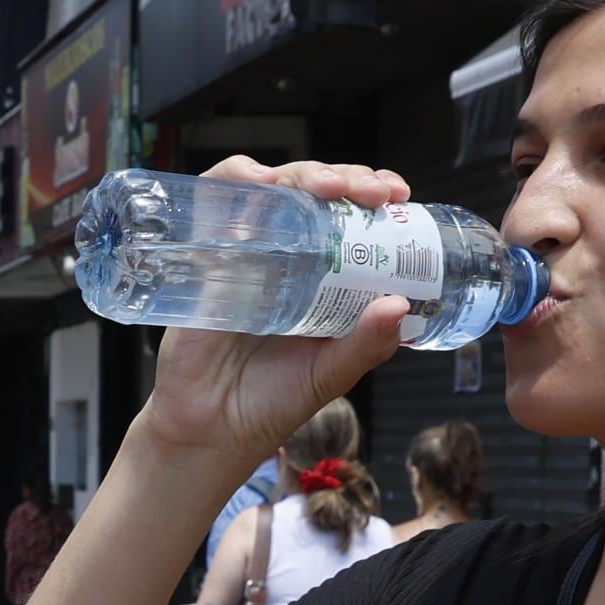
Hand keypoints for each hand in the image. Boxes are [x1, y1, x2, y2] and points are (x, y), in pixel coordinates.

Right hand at [133, 158, 417, 469]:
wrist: (210, 431)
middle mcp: (286, 256)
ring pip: (273, 187)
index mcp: (324, 277)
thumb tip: (399, 305)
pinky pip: (215, 202)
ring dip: (303, 173)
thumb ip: (366, 345)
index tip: (398, 194)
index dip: (373, 194)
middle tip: (373, 192)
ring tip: (330, 188)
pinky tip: (258, 180)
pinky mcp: (206, 256)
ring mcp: (246, 252)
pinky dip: (235, 177)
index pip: (350, 217)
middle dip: (348, 177)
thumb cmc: (270, 404)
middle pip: (316, 192)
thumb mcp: (330, 375)